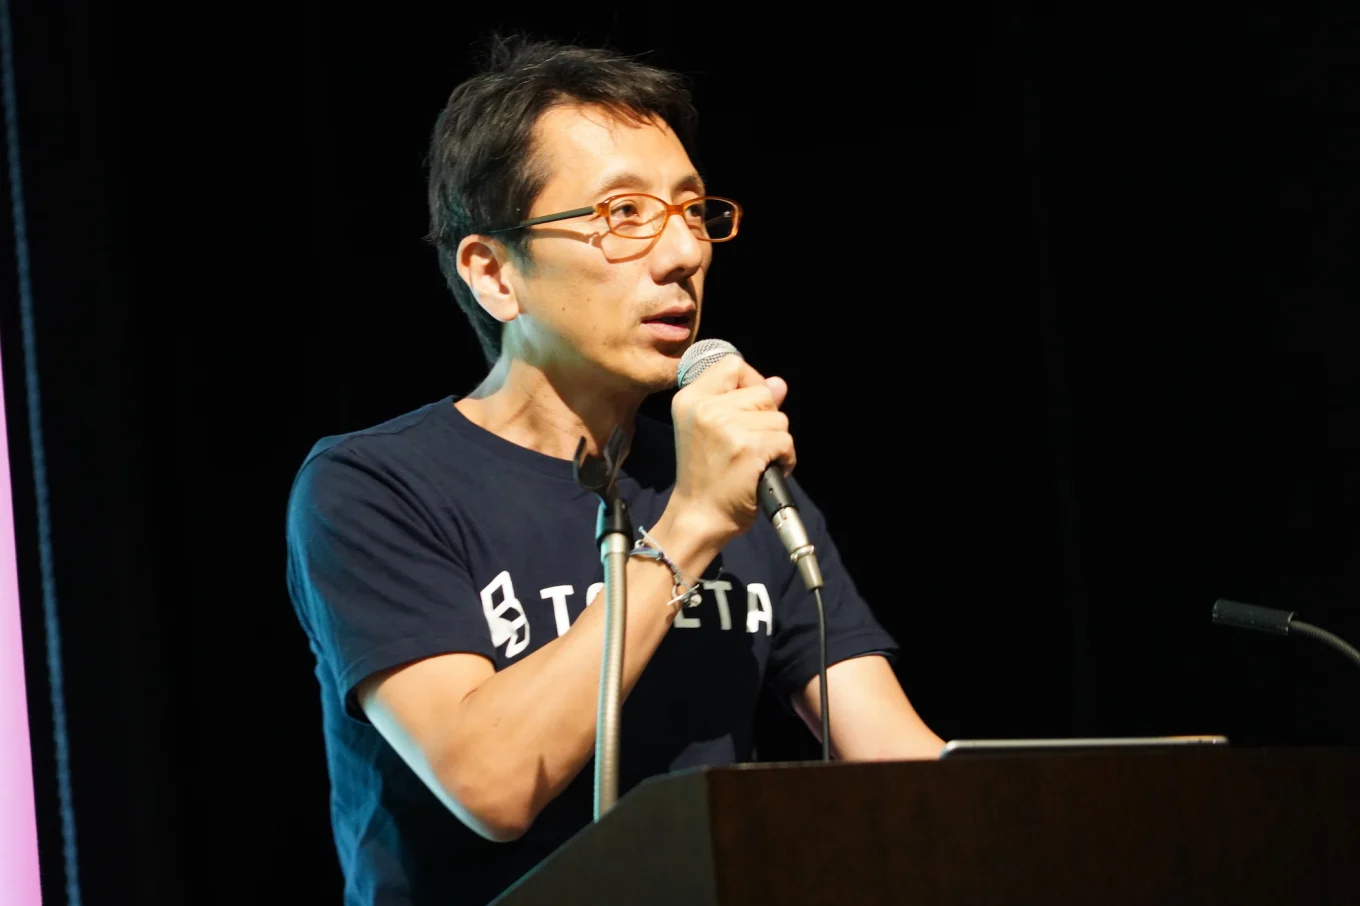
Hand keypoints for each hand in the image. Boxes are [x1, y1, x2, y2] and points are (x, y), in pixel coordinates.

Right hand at [668, 355, 794, 543]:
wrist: (699, 516)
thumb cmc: (705, 477)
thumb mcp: (710, 430)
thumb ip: (743, 402)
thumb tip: (778, 384)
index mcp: (690, 399)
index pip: (733, 365)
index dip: (751, 382)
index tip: (749, 408)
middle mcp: (705, 408)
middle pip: (762, 392)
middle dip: (765, 419)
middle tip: (746, 445)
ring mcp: (727, 426)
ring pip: (778, 418)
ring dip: (776, 442)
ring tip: (754, 461)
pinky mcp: (749, 447)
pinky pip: (786, 440)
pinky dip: (785, 459)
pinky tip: (765, 471)